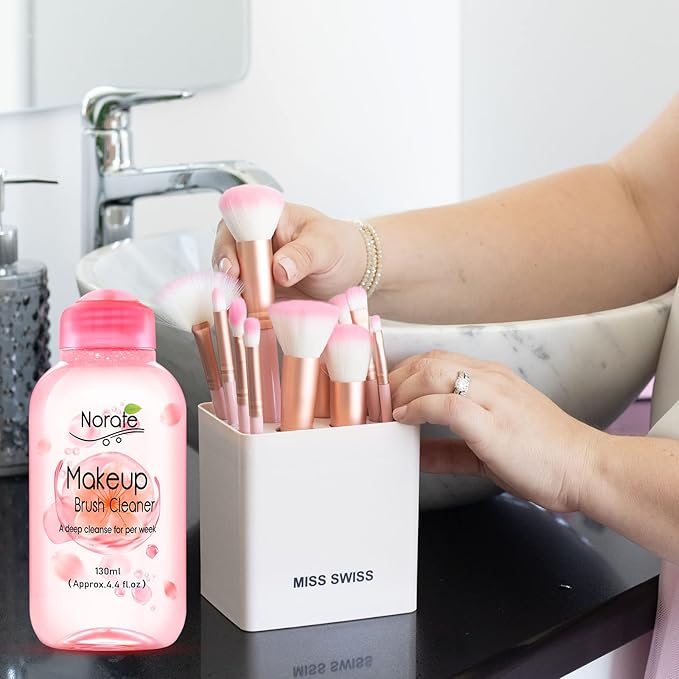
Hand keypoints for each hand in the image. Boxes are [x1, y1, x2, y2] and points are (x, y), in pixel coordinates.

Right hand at [212, 202, 365, 299]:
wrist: (350, 272)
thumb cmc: (338, 247)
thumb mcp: (326, 246)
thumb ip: (304, 254)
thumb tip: (280, 268)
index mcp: (265, 218)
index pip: (233, 227)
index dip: (226, 248)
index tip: (232, 269)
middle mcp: (253, 243)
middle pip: (225, 258)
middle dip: (226, 279)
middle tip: (238, 297)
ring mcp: (254, 269)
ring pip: (230, 283)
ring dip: (234, 299)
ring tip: (244, 313)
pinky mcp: (259, 293)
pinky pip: (244, 303)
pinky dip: (244, 312)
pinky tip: (250, 322)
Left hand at [390, 350, 601, 511]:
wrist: (586, 468)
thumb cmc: (542, 457)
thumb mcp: (487, 447)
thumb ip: (447, 449)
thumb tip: (413, 454)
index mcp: (491, 378)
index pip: (436, 360)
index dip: (402, 373)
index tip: (381, 394)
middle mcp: (491, 379)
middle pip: (428, 361)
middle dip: (392, 380)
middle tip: (373, 404)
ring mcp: (493, 397)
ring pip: (432, 373)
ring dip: (399, 391)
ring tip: (384, 412)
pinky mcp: (493, 422)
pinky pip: (446, 403)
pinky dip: (418, 408)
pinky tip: (404, 420)